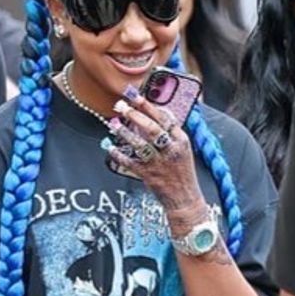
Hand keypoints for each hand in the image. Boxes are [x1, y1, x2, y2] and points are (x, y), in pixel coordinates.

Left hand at [104, 88, 201, 212]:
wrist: (185, 199)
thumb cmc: (182, 173)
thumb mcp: (182, 150)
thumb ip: (170, 134)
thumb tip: (151, 117)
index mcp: (181, 141)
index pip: (165, 118)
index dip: (149, 105)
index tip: (136, 96)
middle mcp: (171, 150)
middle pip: (152, 128)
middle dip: (135, 115)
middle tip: (121, 106)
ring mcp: (160, 163)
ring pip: (140, 144)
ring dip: (125, 132)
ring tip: (113, 124)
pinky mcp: (149, 175)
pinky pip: (130, 162)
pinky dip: (118, 154)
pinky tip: (110, 147)